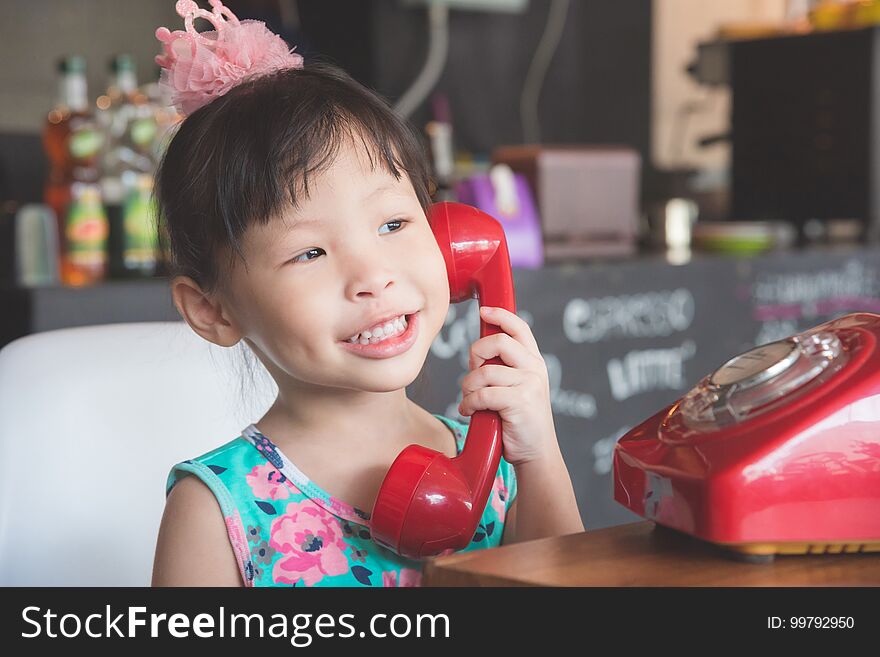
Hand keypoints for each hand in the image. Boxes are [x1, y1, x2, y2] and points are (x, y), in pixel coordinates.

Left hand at [458, 306, 556, 466]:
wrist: (536, 453)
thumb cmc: (519, 422)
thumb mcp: (517, 389)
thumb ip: (505, 369)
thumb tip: (479, 352)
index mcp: (534, 362)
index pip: (519, 328)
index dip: (500, 315)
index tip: (484, 311)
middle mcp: (535, 369)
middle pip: (497, 342)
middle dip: (476, 354)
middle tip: (473, 372)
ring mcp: (530, 384)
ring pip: (485, 372)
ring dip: (469, 387)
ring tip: (469, 399)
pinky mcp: (520, 402)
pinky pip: (483, 394)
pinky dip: (469, 403)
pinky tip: (469, 410)